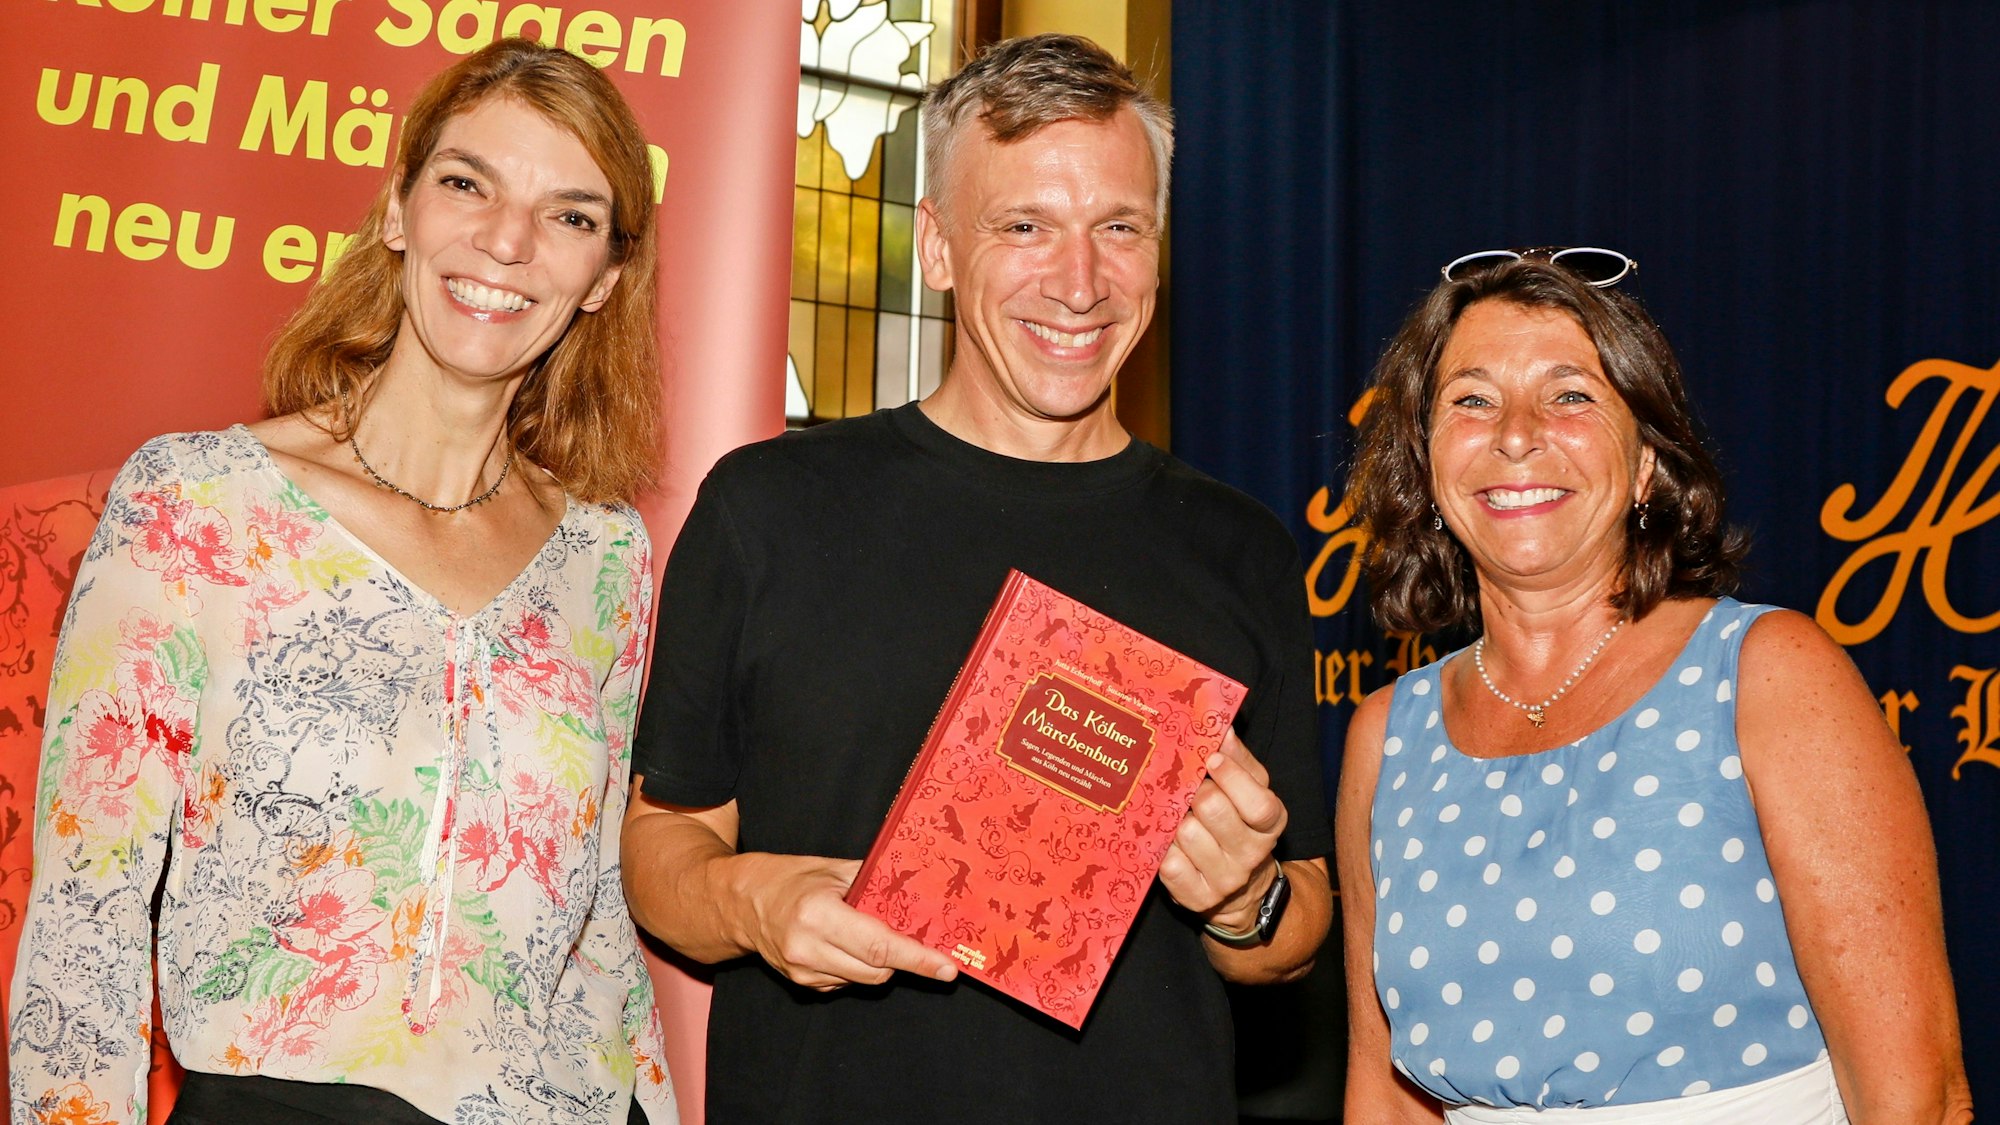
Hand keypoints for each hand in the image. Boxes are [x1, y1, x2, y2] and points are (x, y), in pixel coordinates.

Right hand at [731, 852, 959, 990]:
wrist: (740, 903)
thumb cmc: (788, 878)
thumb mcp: (831, 870)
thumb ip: (872, 882)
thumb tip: (917, 893)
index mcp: (818, 914)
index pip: (878, 946)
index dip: (917, 959)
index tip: (946, 968)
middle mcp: (808, 948)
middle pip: (877, 971)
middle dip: (904, 959)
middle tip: (917, 941)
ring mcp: (803, 972)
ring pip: (864, 979)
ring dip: (877, 962)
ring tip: (863, 931)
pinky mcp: (801, 984)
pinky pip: (846, 983)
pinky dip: (856, 967)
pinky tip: (841, 944)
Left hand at [1158, 730, 1287, 932]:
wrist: (1239, 887)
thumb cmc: (1239, 823)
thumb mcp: (1250, 789)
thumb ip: (1238, 758)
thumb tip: (1222, 726)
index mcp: (1270, 824)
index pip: (1257, 802)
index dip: (1231, 776)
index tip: (1211, 758)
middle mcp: (1252, 854)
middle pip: (1213, 810)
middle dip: (1194, 792)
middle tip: (1187, 789)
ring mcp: (1225, 880)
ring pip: (1186, 834)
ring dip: (1174, 819)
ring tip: (1176, 815)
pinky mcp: (1197, 898)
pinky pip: (1168, 864)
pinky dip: (1162, 848)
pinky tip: (1166, 840)